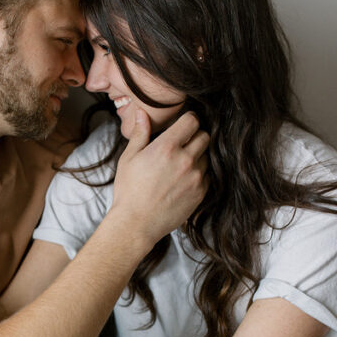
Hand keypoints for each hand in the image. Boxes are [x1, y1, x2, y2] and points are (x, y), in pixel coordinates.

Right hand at [112, 110, 208, 249]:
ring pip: (207, 156)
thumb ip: (140, 133)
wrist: (136, 224)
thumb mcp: (129, 158)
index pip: (192, 121)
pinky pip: (207, 175)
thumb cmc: (129, 191)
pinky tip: (183, 180)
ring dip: (198, 156)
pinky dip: (199, 174)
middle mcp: (185, 160)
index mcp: (167, 147)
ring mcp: (195, 177)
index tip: (182, 125)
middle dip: (195, 137)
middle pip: (204, 136)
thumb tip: (142, 113)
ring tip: (180, 165)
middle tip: (183, 144)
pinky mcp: (200, 193)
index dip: (188, 120)